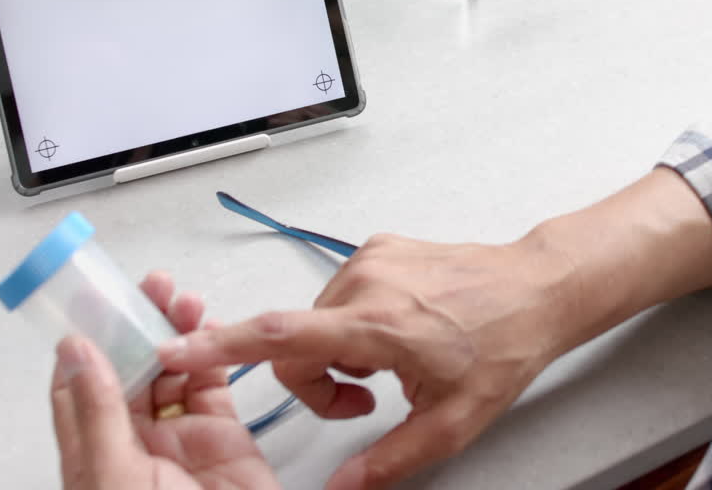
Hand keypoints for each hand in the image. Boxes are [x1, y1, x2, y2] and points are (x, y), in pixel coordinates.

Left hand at [50, 271, 280, 489]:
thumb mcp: (115, 480)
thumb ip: (98, 415)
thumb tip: (76, 353)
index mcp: (92, 459)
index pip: (77, 389)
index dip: (85, 342)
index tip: (91, 301)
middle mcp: (132, 446)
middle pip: (127, 370)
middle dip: (135, 325)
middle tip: (146, 287)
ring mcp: (179, 440)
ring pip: (170, 371)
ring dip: (174, 331)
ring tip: (180, 299)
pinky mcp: (223, 437)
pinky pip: (213, 384)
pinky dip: (213, 352)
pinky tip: (209, 327)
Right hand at [158, 234, 579, 489]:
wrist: (538, 289)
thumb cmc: (503, 346)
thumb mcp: (452, 421)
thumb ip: (388, 459)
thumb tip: (341, 489)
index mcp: (379, 325)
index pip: (283, 335)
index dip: (221, 345)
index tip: (174, 347)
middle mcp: (367, 282)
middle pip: (295, 341)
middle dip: (313, 381)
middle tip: (363, 403)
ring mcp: (373, 258)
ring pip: (316, 319)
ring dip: (334, 352)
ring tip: (387, 367)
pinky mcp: (379, 247)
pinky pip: (339, 294)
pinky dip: (350, 322)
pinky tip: (395, 333)